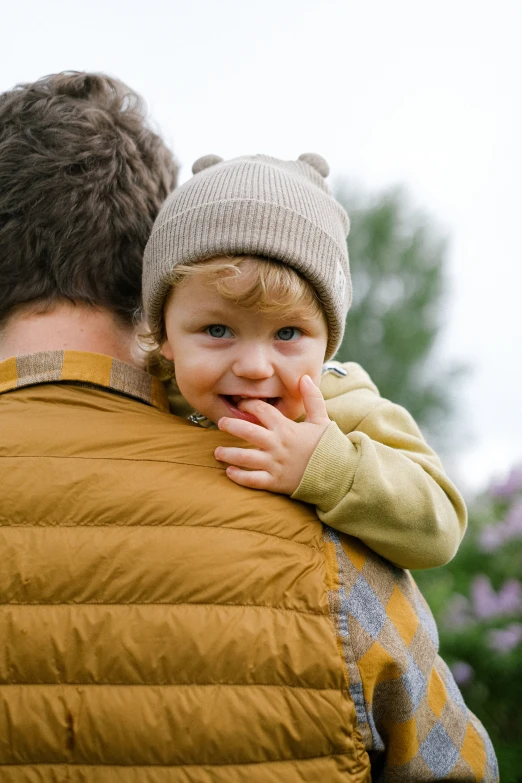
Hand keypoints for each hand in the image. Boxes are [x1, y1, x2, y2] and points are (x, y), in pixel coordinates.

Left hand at [214, 375, 329, 494]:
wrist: (338, 474)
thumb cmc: (328, 446)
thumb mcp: (322, 420)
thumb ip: (312, 398)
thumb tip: (304, 378)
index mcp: (286, 428)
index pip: (263, 411)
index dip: (250, 404)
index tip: (242, 403)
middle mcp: (277, 445)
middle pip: (248, 431)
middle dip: (231, 425)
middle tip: (220, 423)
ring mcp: (275, 464)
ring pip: (245, 457)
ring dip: (229, 454)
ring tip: (217, 451)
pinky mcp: (275, 482)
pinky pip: (253, 480)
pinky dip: (239, 477)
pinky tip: (229, 472)